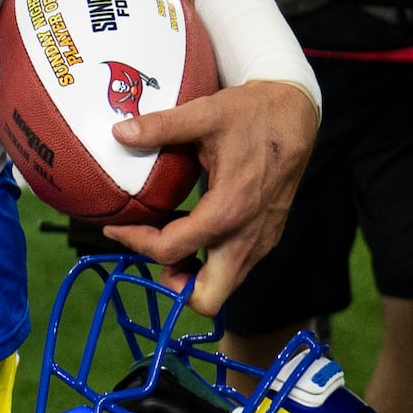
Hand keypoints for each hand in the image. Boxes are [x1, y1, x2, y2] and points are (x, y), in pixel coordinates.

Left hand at [103, 78, 317, 315]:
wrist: (296, 115)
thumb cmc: (251, 114)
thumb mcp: (205, 113)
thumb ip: (161, 126)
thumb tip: (119, 132)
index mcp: (227, 210)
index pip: (170, 250)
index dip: (135, 242)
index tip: (116, 227)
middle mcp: (247, 238)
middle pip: (207, 298)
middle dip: (175, 284)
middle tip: (155, 249)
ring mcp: (261, 242)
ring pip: (223, 287)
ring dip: (193, 274)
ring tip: (170, 237)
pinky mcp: (267, 238)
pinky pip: (235, 268)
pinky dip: (210, 261)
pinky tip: (193, 226)